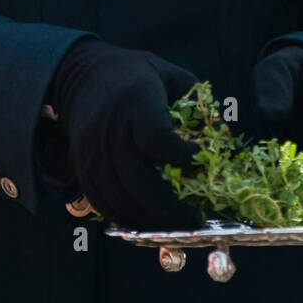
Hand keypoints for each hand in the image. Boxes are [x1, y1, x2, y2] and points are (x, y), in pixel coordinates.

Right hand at [46, 37, 201, 229]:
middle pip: (139, 180)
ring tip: (175, 228)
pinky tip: (147, 222)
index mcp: (136, 101)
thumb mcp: (169, 74)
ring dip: (150, 221)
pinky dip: (126, 218)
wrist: (83, 75)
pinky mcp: (82, 166)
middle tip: (195, 221)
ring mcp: (92, 150)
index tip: (200, 163)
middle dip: (169, 208)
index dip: (181, 157)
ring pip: (120, 198)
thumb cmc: (136, 75)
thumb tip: (221, 136)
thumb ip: (195, 102)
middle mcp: (111, 129)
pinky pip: (102, 202)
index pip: (157, 139)